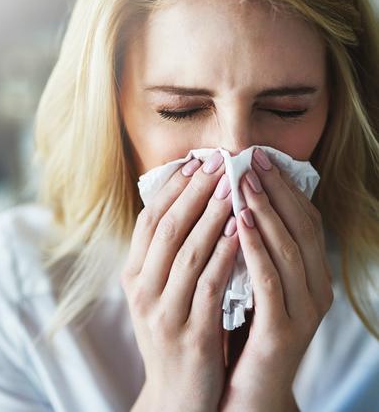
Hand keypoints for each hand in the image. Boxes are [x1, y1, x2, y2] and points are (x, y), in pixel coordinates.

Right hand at [121, 152, 238, 411]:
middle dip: (193, 193)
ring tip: (232, 188)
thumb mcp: (156, 295)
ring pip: (188, 252)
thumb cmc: (172, 335)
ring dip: (211, 216)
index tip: (193, 163)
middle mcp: (142, 292)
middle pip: (167, 230)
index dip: (170, 190)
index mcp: (132, 278)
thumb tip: (183, 205)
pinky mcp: (192, 333)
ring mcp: (164, 313)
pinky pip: (209, 285)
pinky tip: (238, 232)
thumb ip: (163, 257)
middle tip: (217, 164)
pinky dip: (224, 255)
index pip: (148, 223)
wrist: (177, 396)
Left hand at [219, 148, 333, 410]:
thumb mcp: (249, 285)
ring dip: (267, 210)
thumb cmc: (243, 332)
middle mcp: (315, 289)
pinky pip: (271, 280)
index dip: (282, 186)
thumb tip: (229, 202)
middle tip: (250, 158)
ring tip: (242, 181)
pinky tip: (240, 223)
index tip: (256, 156)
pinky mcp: (284, 330)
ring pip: (290, 248)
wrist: (247, 394)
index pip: (302, 219)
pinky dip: (257, 248)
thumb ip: (248, 249)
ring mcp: (303, 310)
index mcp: (308, 275)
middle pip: (300, 226)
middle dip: (275, 189)